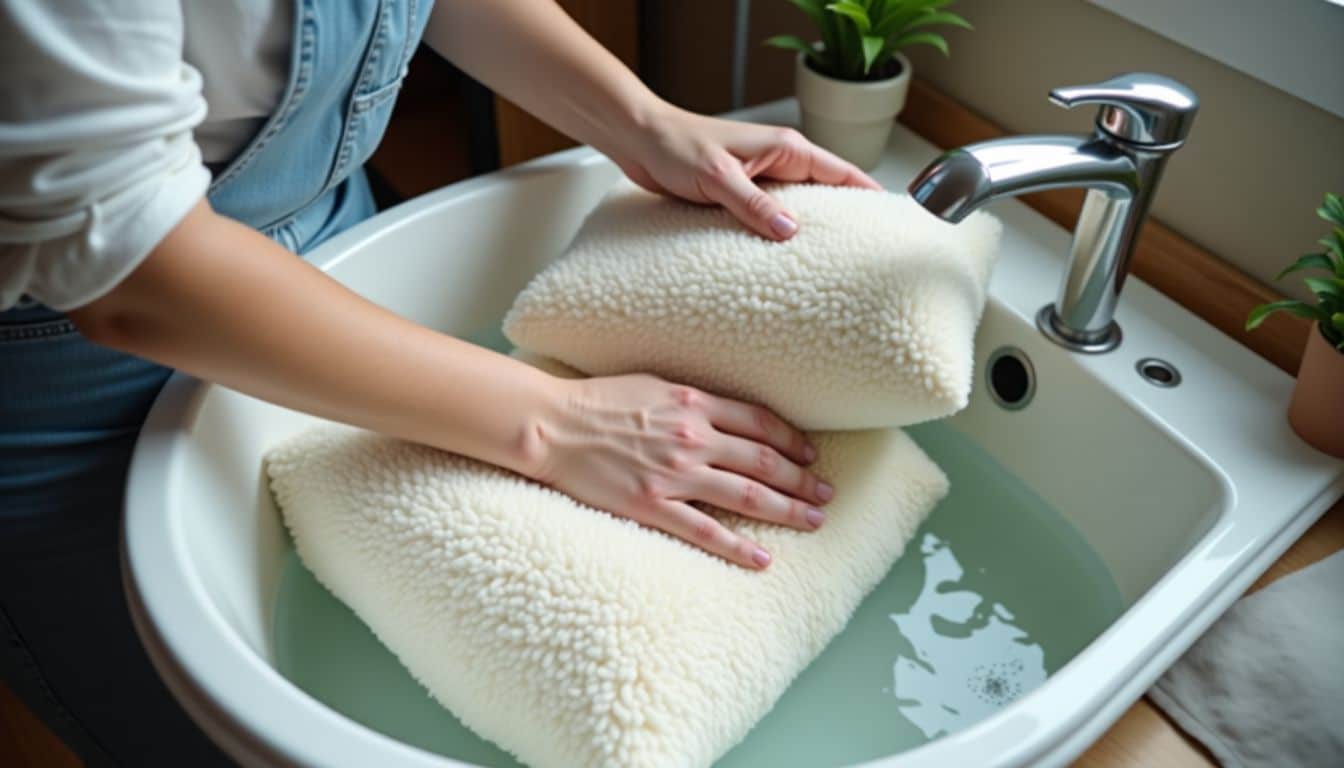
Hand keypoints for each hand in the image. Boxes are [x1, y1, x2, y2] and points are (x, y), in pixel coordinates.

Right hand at [528, 373, 834, 568]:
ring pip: (746, 495)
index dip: (792, 441)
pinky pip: (705, 532)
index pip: (760, 423)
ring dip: (787, 509)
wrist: (552, 425)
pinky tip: (763, 559)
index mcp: (695, 403)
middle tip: (827, 494)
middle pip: (763, 461)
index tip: (811, 455)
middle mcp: (693, 437)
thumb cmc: (598, 401)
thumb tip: (724, 410)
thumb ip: (693, 398)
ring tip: (814, 521)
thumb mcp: (654, 382)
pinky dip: (738, 547)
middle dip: (802, 478)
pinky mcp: (652, 506)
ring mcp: (674, 474)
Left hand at [614, 104, 882, 240]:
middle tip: (864, 254)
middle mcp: (777, 162)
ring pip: (797, 208)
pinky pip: (768, 217)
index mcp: (785, 148)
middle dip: (844, 220)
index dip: (867, 195)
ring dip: (808, 231)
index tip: (890, 220)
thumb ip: (753, 203)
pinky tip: (782, 258)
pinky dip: (777, 234)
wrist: (639, 139)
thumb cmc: (675, 145)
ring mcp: (759, 178)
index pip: (841, 173)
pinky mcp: (739, 193)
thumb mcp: (718, 177)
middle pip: (825, 194)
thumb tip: (789, 231)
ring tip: (829, 265)